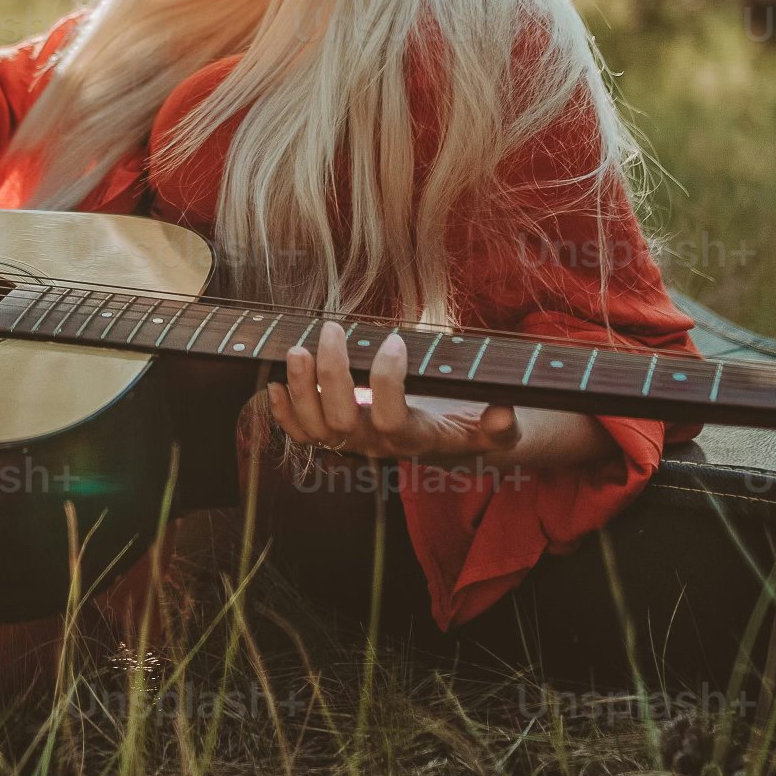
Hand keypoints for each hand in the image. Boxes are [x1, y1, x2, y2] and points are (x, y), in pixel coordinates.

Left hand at [266, 321, 523, 470]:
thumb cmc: (464, 427)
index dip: (388, 380)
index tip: (397, 340)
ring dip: (298, 388)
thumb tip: (503, 415)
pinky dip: (281, 413)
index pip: (391, 418)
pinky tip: (271, 384)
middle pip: (339, 420)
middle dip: (330, 373)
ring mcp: (349, 444)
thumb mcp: (490, 431)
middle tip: (332, 328)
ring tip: (297, 349)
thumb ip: (501, 429)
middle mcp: (375, 445)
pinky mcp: (331, 437)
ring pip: (312, 428)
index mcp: (413, 438)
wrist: (442, 447)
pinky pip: (298, 435)